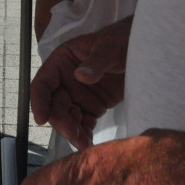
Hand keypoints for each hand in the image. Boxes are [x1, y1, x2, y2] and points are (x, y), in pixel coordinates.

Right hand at [30, 17, 130, 148]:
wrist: (145, 51)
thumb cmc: (122, 40)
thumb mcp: (110, 47)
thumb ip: (96, 61)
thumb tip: (80, 76)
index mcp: (61, 62)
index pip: (42, 84)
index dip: (39, 101)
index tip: (41, 119)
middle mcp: (66, 80)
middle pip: (54, 105)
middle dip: (61, 122)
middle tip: (74, 135)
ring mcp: (79, 95)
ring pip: (67, 117)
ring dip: (73, 131)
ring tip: (84, 144)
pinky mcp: (93, 106)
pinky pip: (84, 123)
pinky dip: (85, 134)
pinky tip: (89, 144)